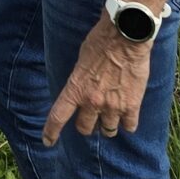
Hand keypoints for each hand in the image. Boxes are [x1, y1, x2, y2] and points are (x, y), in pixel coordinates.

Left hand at [43, 18, 154, 143]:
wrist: (126, 36)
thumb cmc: (101, 42)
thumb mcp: (81, 60)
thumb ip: (80, 80)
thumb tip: (82, 89)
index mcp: (76, 89)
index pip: (58, 116)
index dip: (51, 132)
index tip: (48, 142)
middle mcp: (92, 102)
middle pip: (85, 128)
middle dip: (87, 125)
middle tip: (91, 119)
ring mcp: (113, 106)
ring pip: (107, 131)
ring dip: (107, 126)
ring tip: (110, 118)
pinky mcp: (132, 105)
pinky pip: (129, 126)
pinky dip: (127, 123)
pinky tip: (127, 116)